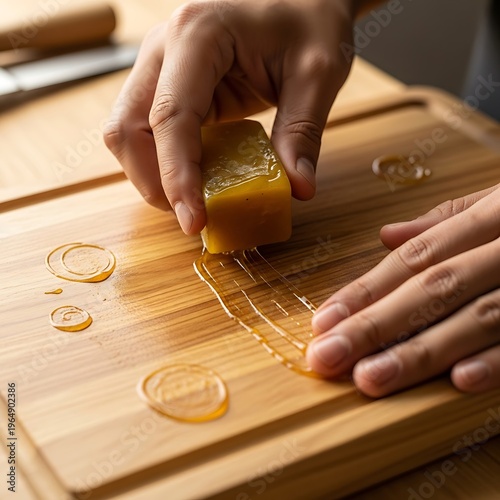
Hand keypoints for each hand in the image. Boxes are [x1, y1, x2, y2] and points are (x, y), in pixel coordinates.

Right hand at [104, 0, 356, 233]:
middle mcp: (165, 49)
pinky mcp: (169, 85)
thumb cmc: (308, 16)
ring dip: (152, 175)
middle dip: (153, 181)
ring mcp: (161, 66)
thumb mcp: (317, 72)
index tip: (194, 221)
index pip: (171, 117)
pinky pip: (148, 131)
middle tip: (193, 215)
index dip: (176, 177)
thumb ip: (302, 132)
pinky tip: (195, 179)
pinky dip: (164, 162)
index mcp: (197, 35)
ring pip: (128, 132)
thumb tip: (298, 189)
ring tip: (194, 201)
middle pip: (127, 128)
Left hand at [307, 184, 499, 396]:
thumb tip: (387, 237)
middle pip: (433, 289)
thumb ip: (446, 219)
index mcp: (495, 216)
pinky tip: (457, 382)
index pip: (415, 259)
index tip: (323, 321)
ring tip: (370, 379)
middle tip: (326, 358)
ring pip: (477, 317)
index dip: (365, 290)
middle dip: (375, 326)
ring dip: (421, 352)